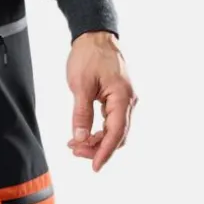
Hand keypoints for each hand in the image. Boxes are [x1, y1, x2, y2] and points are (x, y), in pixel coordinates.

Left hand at [66, 32, 136, 171]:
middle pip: (118, 135)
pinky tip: (83, 133)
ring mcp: (126, 99)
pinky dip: (99, 130)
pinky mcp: (119, 98)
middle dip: (97, 148)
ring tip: (75, 144)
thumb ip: (81, 113)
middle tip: (74, 151)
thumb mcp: (80, 85)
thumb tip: (80, 138)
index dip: (105, 152)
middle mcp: (129, 101)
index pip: (116, 133)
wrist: (95, 35)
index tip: (94, 167)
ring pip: (115, 130)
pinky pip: (113, 121)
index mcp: (122, 97)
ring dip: (97, 140)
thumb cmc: (89, 55)